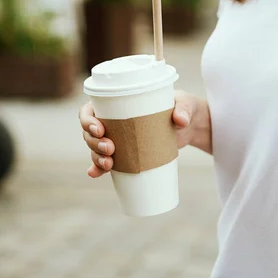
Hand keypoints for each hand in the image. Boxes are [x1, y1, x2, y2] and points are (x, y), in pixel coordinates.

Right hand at [79, 90, 208, 177]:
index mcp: (116, 103)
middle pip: (89, 133)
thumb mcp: (184, 103)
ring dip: (96, 157)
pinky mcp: (124, 155)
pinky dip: (97, 169)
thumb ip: (183, 109)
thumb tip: (181, 120)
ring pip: (95, 149)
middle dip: (94, 143)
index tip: (100, 129)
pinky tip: (95, 174)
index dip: (88, 120)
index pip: (89, 110)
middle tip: (110, 149)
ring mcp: (116, 139)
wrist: (189, 127)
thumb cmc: (181, 107)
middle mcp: (111, 121)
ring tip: (109, 164)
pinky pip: (105, 162)